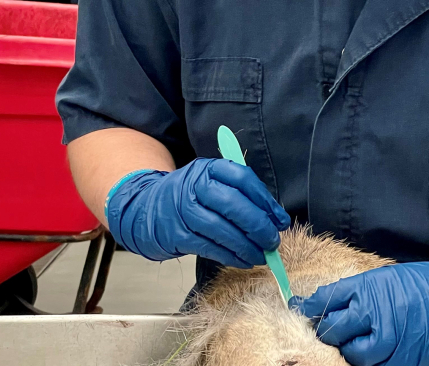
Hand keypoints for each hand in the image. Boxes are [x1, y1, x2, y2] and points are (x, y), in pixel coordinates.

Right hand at [105, 158, 289, 267]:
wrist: (148, 208)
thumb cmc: (190, 196)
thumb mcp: (211, 182)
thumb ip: (240, 194)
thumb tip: (274, 218)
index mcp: (208, 168)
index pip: (242, 179)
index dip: (265, 200)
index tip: (280, 219)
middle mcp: (195, 186)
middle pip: (233, 205)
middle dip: (258, 225)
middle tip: (273, 241)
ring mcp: (184, 211)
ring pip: (222, 230)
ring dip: (247, 246)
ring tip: (262, 255)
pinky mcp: (178, 235)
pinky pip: (210, 248)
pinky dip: (231, 257)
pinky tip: (244, 260)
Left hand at [292, 257, 428, 365]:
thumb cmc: (423, 284)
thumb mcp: (383, 278)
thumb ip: (354, 292)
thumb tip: (326, 303)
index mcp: (368, 290)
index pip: (327, 302)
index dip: (312, 308)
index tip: (304, 309)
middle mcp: (375, 317)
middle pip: (334, 332)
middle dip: (327, 332)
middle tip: (327, 330)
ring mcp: (390, 343)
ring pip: (353, 357)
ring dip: (348, 351)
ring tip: (352, 342)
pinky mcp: (404, 361)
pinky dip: (372, 362)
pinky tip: (373, 353)